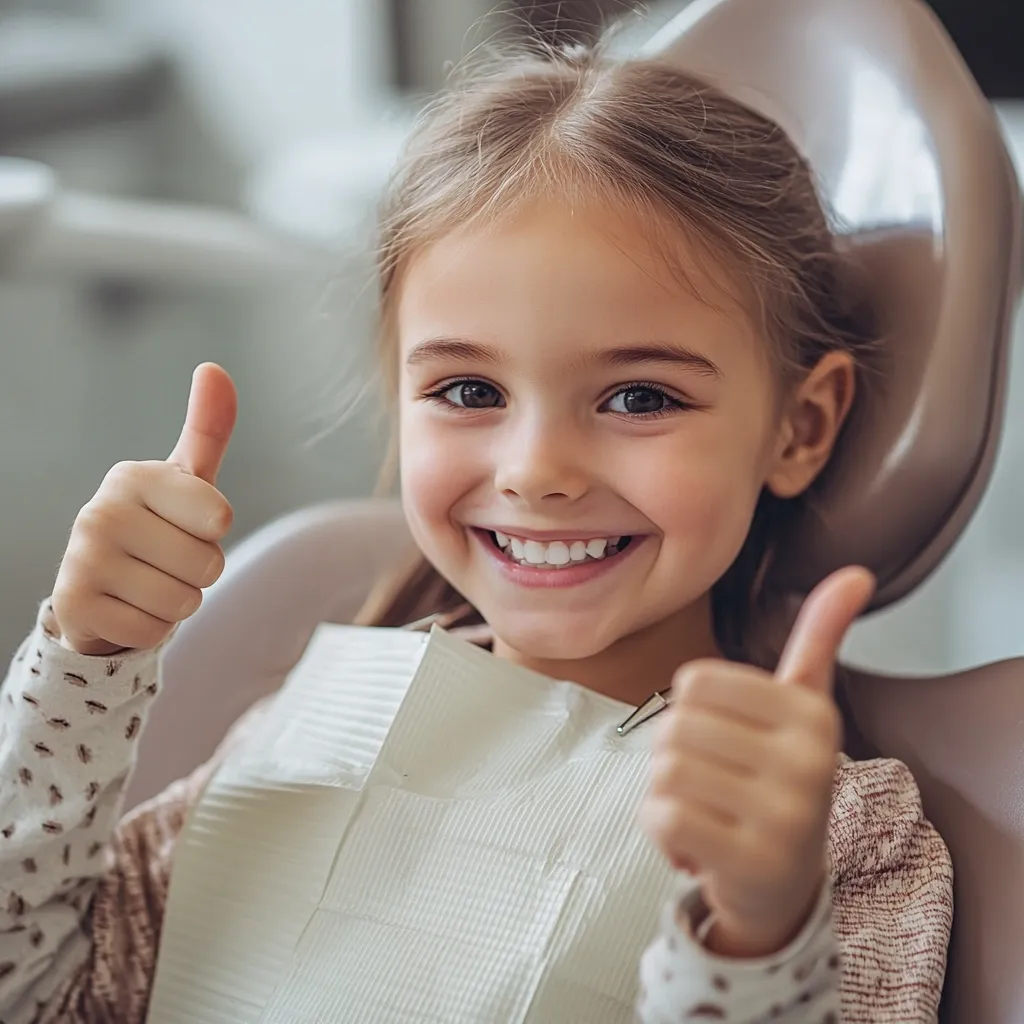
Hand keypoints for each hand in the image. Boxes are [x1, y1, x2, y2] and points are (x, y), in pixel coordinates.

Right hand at [52, 363, 236, 654]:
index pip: (219, 517)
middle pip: (207, 564)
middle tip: (167, 561)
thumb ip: (208, 428)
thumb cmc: (158, 526)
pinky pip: (154, 631)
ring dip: (178, 603)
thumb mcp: (187, 480)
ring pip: (182, 602)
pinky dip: (152, 628)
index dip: (214, 531)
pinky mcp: (75, 607)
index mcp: (135, 477)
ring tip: (148, 584)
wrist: (99, 587)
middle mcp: (102, 511)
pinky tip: (129, 608)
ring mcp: (83, 559)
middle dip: (200, 572)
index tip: (188, 523)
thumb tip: (214, 369)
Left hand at [639, 566, 874, 957]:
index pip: (693, 681)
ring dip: (665, 796)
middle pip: (674, 725)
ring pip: (665, 769)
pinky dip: (661, 832)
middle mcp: (809, 760)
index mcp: (811, 713)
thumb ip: (818, 641)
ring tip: (705, 813)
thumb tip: (856, 573)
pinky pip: (664, 816)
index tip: (725, 743)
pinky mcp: (756, 861)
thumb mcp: (802, 708)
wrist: (783, 885)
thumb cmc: (776, 780)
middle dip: (674, 756)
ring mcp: (787, 814)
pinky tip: (696, 847)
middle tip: (710, 785)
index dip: (689, 712)